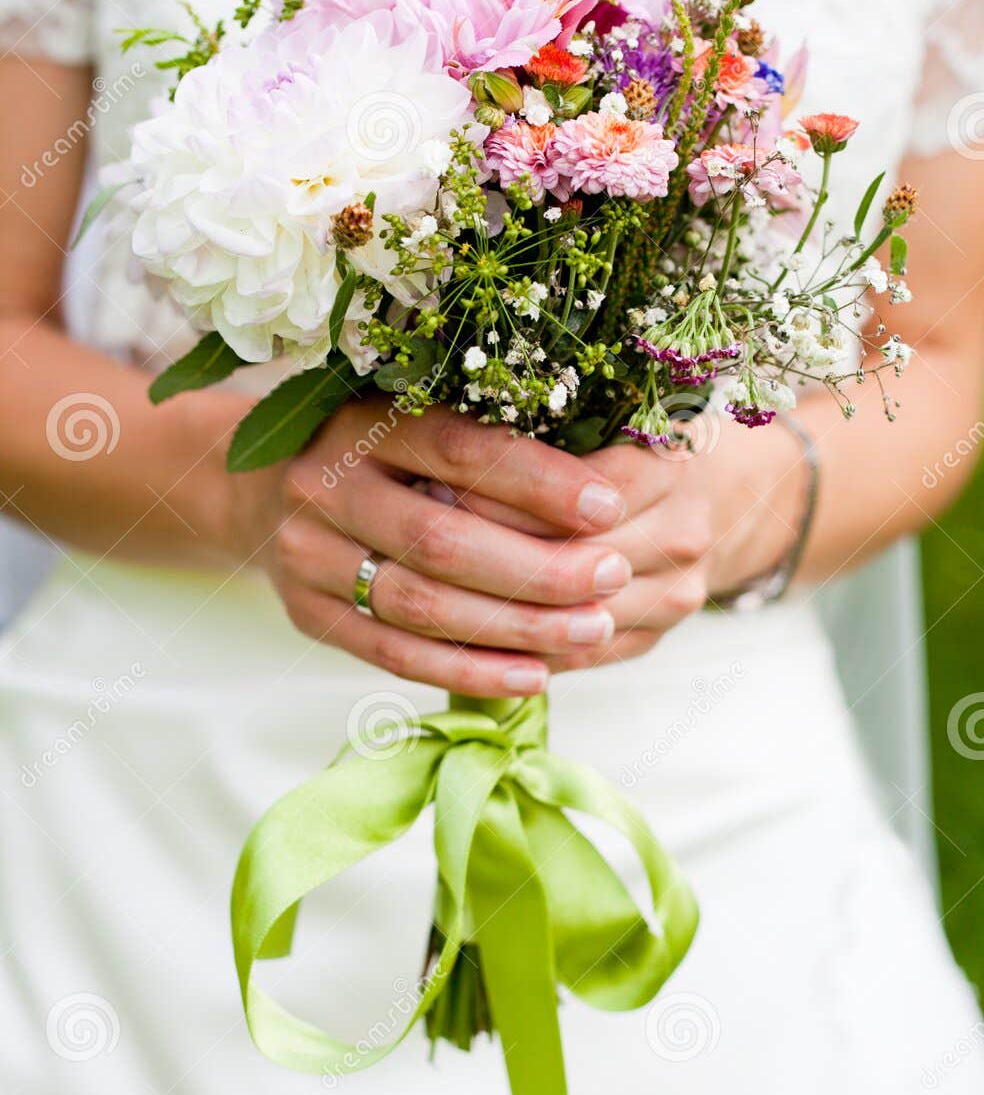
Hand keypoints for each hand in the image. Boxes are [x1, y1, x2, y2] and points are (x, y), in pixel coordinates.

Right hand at [225, 396, 631, 696]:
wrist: (259, 491)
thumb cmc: (377, 451)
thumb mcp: (418, 420)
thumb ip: (487, 445)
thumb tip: (600, 490)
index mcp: (363, 422)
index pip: (457, 449)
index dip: (538, 481)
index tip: (607, 506)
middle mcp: (324, 486)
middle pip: (441, 540)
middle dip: (539, 567)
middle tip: (612, 577)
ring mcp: (308, 556)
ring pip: (423, 605)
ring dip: (517, 626)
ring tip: (593, 629)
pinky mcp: (310, 616)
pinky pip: (397, 655)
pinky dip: (471, 670)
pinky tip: (535, 674)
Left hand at [438, 412, 809, 671]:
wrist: (733, 499)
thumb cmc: (650, 446)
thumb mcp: (613, 420)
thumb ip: (550, 441)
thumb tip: (446, 465)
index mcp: (666, 473)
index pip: (568, 497)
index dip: (497, 495)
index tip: (431, 484)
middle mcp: (678, 540)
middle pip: (566, 563)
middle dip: (485, 555)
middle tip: (412, 542)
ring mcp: (672, 599)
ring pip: (565, 622)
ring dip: (490, 611)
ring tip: (423, 589)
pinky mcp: (651, 640)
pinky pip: (570, 659)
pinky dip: (512, 652)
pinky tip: (457, 635)